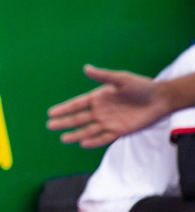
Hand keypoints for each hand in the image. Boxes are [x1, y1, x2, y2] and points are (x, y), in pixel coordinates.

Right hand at [46, 65, 168, 147]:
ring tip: (63, 139)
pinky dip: (94, 141)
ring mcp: (109, 122)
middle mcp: (101, 111)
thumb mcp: (121, 79)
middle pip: (79, 118)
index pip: (77, 104)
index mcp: (99, 97)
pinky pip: (104, 137)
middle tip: (50, 125)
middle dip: (64, 122)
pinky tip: (83, 143)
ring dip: (76, 134)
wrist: (161, 99)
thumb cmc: (141, 86)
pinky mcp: (120, 131)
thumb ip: (103, 76)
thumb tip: (86, 68)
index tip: (50, 112)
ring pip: (88, 130)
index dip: (64, 108)